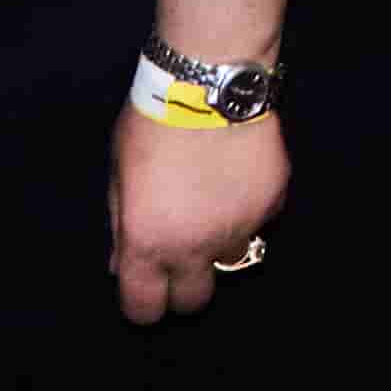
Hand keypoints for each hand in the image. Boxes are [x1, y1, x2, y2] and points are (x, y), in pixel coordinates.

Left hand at [109, 105, 291, 323]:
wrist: (209, 81)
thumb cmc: (151, 122)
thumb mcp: (119, 172)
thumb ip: (121, 223)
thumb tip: (122, 263)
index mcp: (148, 243)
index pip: (144, 309)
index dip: (144, 303)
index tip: (147, 288)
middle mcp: (194, 248)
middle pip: (194, 300)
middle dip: (185, 284)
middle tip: (181, 252)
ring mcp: (238, 228)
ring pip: (230, 257)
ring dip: (218, 241)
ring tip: (212, 200)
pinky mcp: (271, 205)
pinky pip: (258, 220)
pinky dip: (247, 207)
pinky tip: (237, 173)